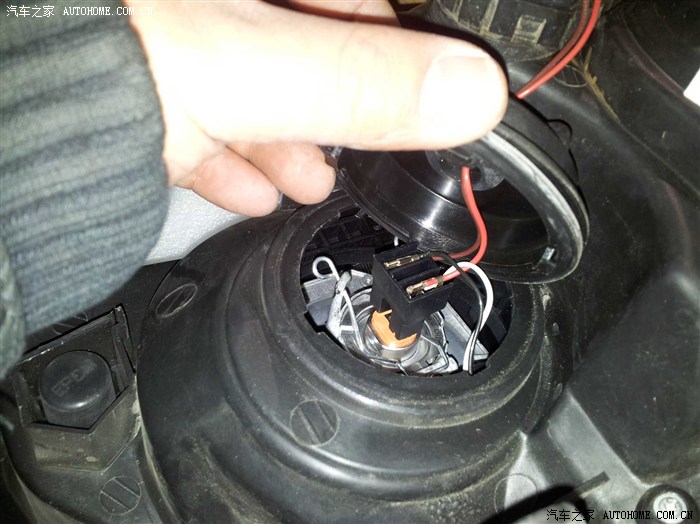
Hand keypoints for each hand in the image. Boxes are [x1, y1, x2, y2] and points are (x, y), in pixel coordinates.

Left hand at [126, 0, 507, 215]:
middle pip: (294, 50)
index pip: (351, 5)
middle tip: (358, 154)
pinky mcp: (128, 84)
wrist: (2, 114)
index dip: (391, 54)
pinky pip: (188, 116)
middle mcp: (211, 9)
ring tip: (304, 184)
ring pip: (241, 87)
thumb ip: (362, 85)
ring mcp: (167, 42)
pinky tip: (245, 193)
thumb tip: (475, 94)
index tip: (414, 100)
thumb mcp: (253, 73)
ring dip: (278, 140)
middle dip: (331, 108)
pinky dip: (221, 154)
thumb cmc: (107, 64)